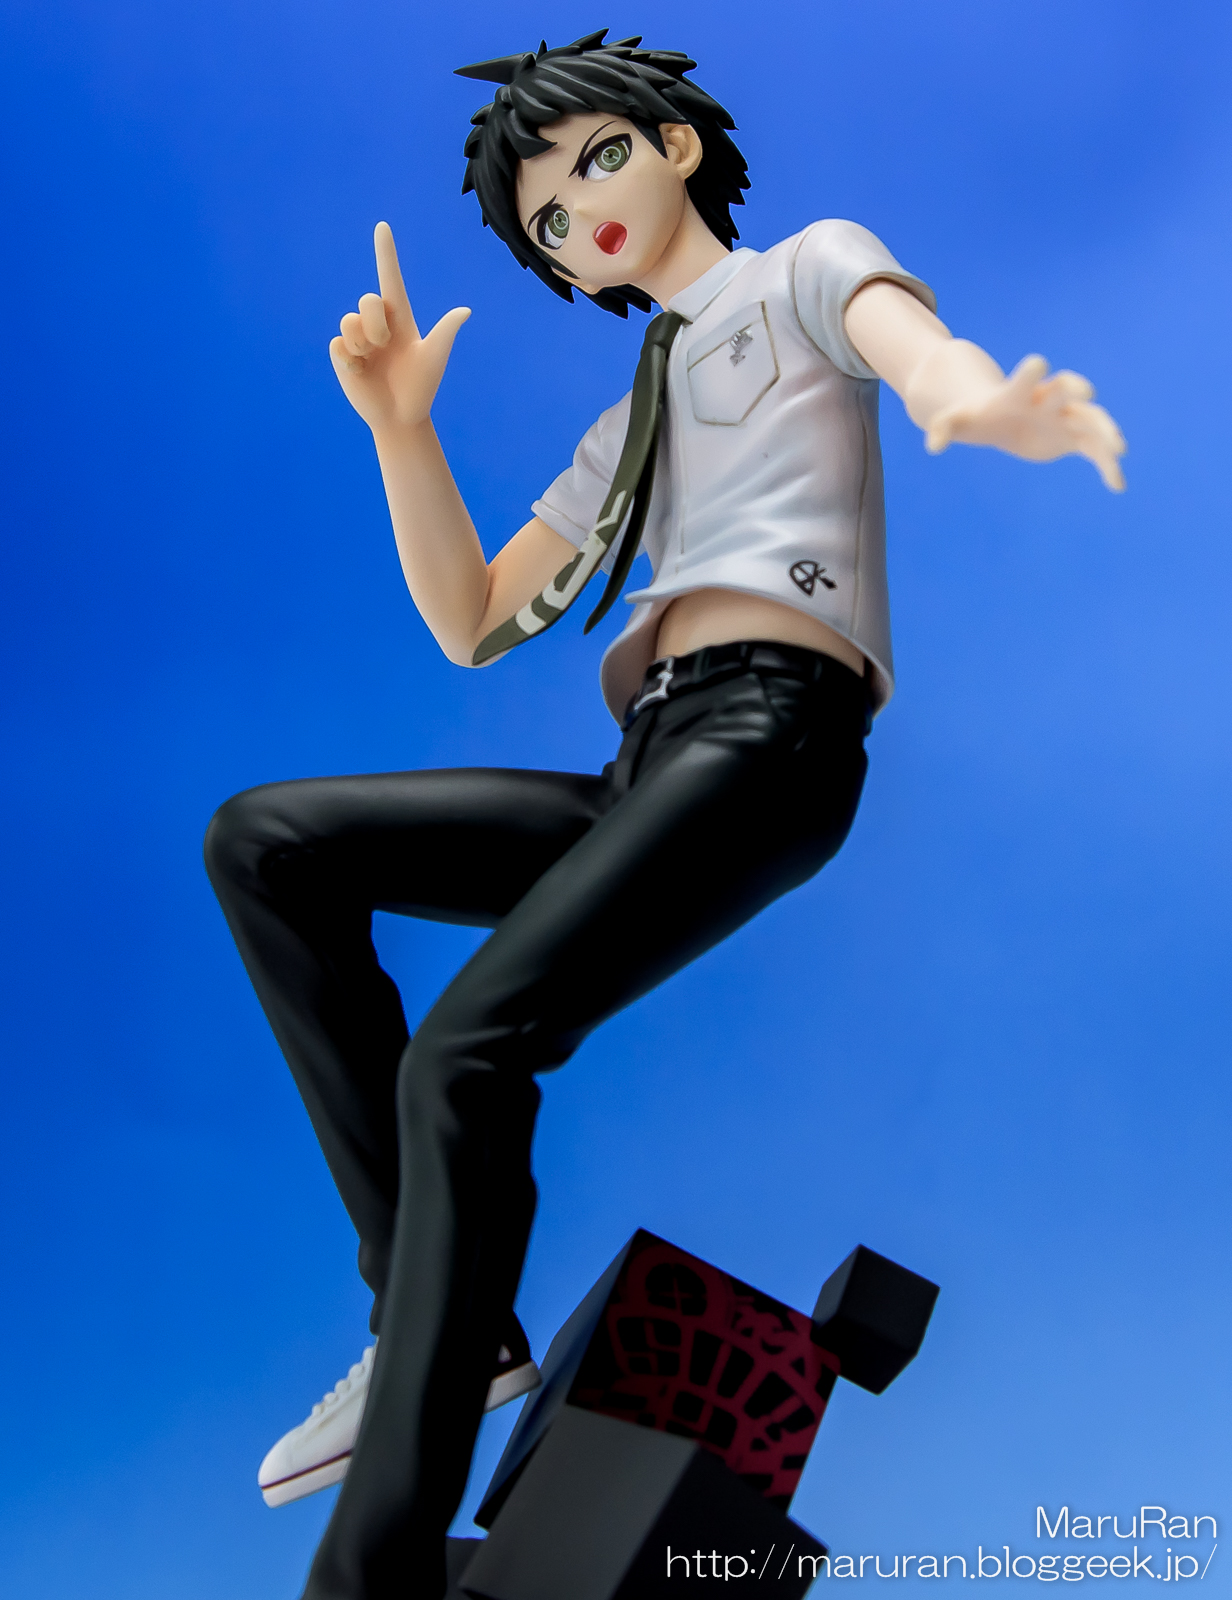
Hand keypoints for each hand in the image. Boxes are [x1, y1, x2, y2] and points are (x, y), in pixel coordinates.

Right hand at [329, 221, 470, 433]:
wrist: (399, 417)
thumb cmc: (421, 387)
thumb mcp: (434, 359)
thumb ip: (445, 332)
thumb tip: (465, 311)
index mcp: (400, 318)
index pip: (390, 278)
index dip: (386, 253)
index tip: (383, 227)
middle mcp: (378, 323)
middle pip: (367, 300)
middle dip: (374, 323)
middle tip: (384, 345)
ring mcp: (359, 339)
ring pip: (349, 321)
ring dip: (361, 342)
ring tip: (372, 360)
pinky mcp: (343, 355)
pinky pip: (337, 343)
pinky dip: (350, 358)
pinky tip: (360, 372)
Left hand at [926, 354, 1125, 491]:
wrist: (998, 419)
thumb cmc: (975, 415)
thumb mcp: (957, 420)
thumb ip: (943, 426)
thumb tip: (932, 444)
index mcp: (1019, 393)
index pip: (1026, 379)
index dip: (1030, 372)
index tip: (1036, 362)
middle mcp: (1047, 400)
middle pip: (1066, 392)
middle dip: (1077, 391)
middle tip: (1088, 394)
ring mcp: (1064, 418)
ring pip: (1090, 421)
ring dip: (1105, 433)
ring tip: (1118, 452)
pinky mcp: (1072, 438)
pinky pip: (1095, 450)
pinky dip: (1107, 465)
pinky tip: (1117, 486)